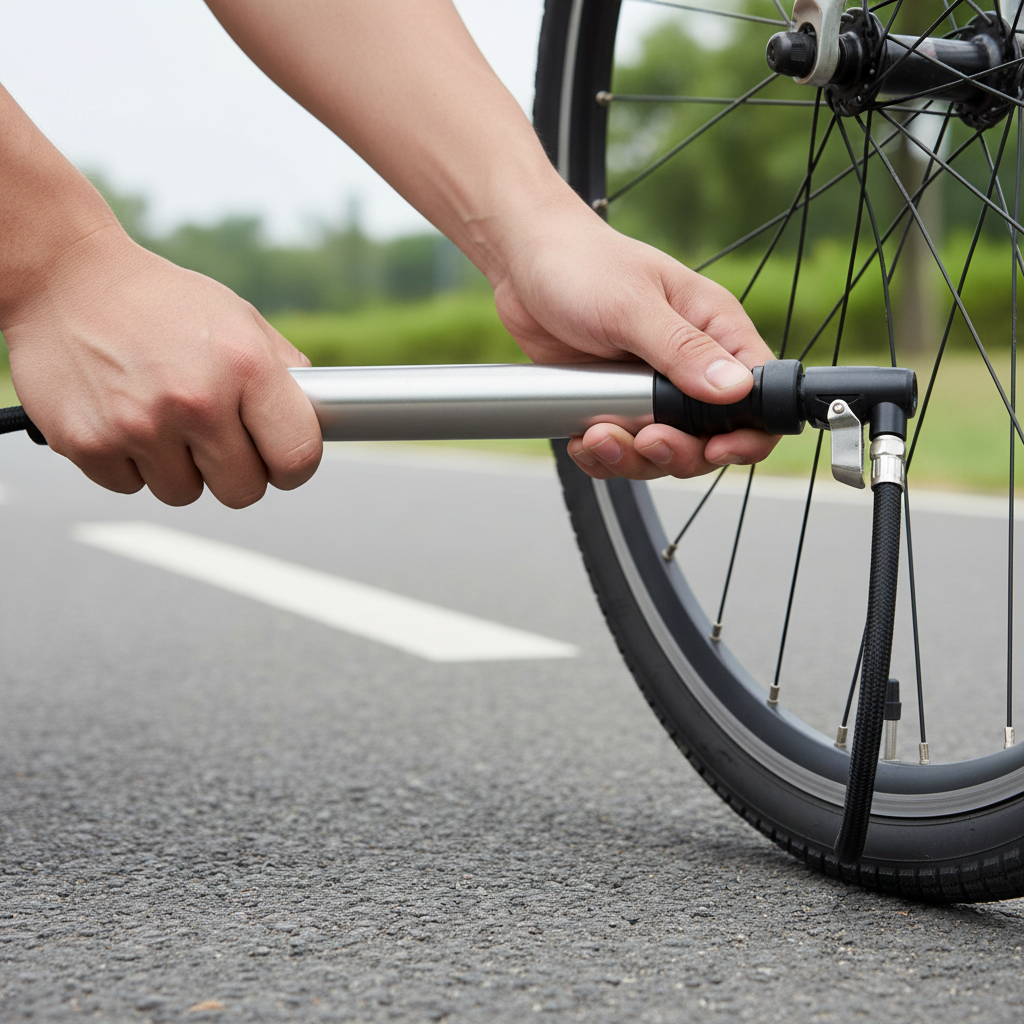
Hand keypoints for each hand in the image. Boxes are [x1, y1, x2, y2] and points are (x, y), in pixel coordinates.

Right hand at [3, 226, 321, 507]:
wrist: (64, 276)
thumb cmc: (160, 301)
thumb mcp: (239, 318)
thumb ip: (284, 371)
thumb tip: (320, 416)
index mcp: (244, 366)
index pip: (297, 457)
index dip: (294, 467)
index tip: (282, 461)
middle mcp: (195, 401)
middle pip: (243, 492)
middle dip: (236, 472)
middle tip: (218, 439)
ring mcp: (139, 426)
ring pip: (184, 493)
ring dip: (179, 468)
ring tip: (164, 418)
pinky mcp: (89, 444)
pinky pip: (131, 486)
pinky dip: (131, 463)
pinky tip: (126, 417)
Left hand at [491, 198, 777, 479]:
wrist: (522, 261)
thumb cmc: (581, 263)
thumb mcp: (632, 306)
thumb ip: (683, 350)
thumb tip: (736, 388)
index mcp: (714, 329)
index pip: (758, 394)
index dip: (747, 433)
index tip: (716, 448)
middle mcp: (689, 364)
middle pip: (709, 438)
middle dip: (677, 452)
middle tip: (645, 440)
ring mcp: (650, 388)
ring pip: (662, 451)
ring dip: (632, 458)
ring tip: (598, 437)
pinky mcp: (615, 401)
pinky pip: (622, 448)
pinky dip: (603, 456)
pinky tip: (583, 441)